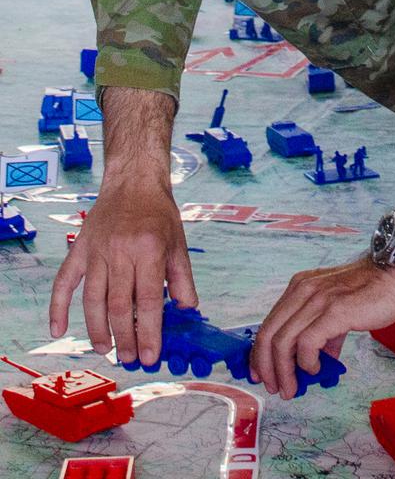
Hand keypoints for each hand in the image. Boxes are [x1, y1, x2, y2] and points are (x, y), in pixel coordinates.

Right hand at [48, 86, 193, 366]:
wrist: (132, 183)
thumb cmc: (160, 215)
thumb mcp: (179, 245)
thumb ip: (183, 280)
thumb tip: (188, 311)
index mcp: (149, 252)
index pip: (149, 301)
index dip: (150, 331)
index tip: (151, 356)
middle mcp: (120, 253)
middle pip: (120, 306)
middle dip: (125, 337)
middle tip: (130, 359)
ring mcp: (96, 252)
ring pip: (93, 300)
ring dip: (97, 329)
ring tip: (105, 350)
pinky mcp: (79, 250)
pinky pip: (65, 282)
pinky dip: (59, 307)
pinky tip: (58, 330)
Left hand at [250, 257, 394, 399]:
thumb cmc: (374, 290)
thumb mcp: (340, 309)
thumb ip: (326, 334)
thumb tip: (319, 362)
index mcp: (300, 288)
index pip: (268, 325)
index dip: (260, 354)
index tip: (262, 374)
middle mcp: (303, 291)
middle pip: (268, 335)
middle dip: (267, 367)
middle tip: (275, 388)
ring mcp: (318, 300)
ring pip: (283, 342)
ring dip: (285, 372)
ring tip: (293, 388)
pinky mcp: (335, 311)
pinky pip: (307, 343)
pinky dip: (306, 362)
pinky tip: (316, 369)